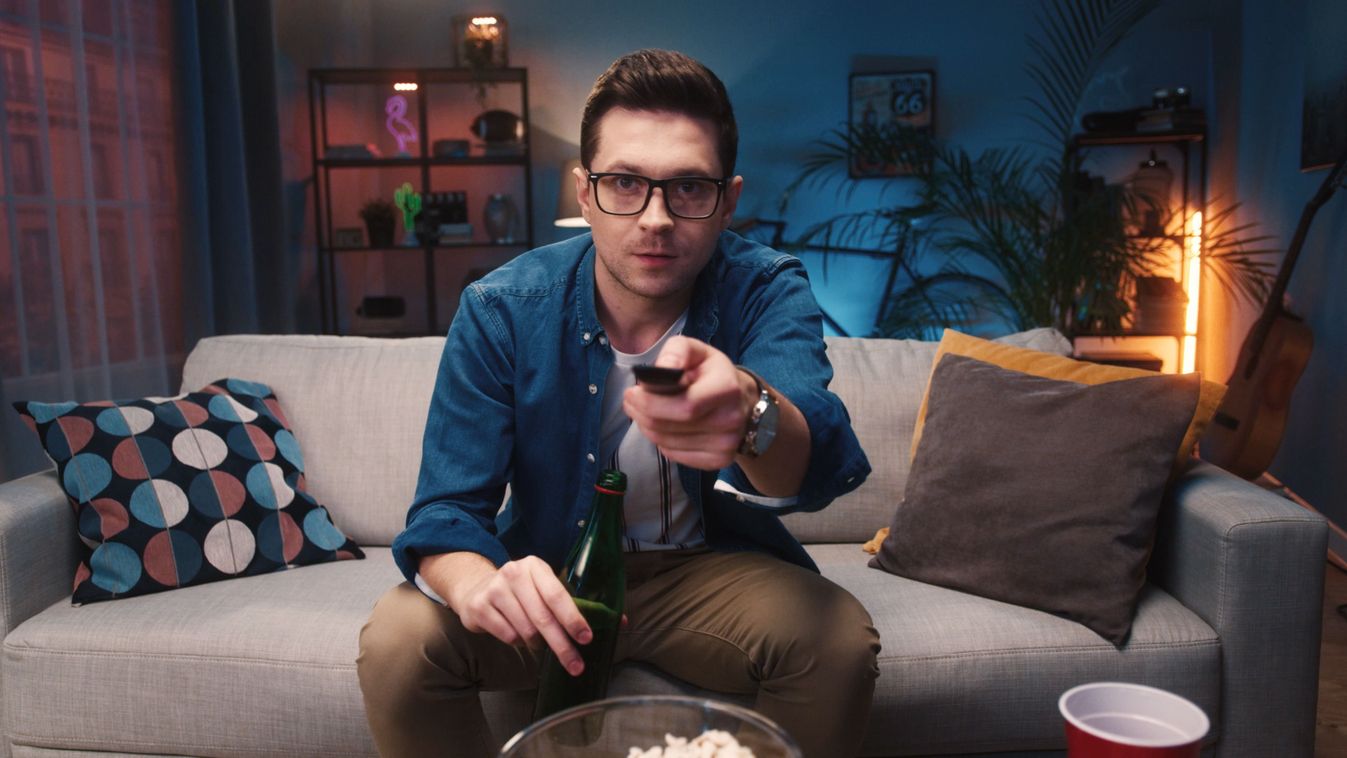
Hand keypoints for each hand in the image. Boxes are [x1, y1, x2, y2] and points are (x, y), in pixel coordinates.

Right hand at [439, 554, 592, 674]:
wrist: (476, 589)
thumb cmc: (521, 593)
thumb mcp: (544, 589)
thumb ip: (576, 604)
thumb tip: (620, 621)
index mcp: (535, 566)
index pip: (557, 595)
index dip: (573, 618)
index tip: (586, 639)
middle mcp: (514, 573)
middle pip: (543, 617)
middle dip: (561, 645)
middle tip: (575, 665)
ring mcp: (494, 589)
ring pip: (525, 630)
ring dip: (538, 643)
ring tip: (539, 642)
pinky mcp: (479, 606)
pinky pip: (508, 635)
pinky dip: (517, 642)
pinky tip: (517, 634)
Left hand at [623, 336, 752, 469]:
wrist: (742, 400)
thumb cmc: (711, 373)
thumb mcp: (696, 351)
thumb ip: (677, 352)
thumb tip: (662, 369)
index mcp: (727, 388)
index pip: (683, 405)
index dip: (650, 402)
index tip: (632, 392)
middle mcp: (730, 419)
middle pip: (668, 426)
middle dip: (641, 414)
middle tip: (630, 401)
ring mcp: (726, 444)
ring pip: (666, 442)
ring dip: (647, 427)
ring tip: (645, 411)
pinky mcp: (719, 460)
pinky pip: (674, 455)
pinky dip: (661, 441)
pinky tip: (665, 426)